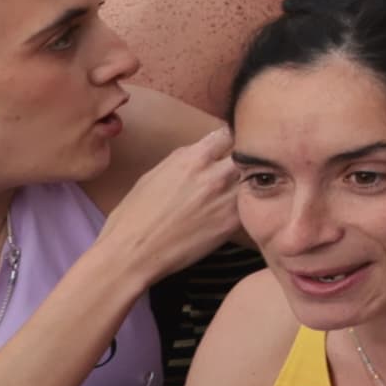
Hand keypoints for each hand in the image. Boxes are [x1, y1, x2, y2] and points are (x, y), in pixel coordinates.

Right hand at [80, 128, 252, 295]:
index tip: (231, 145)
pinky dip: (247, 204)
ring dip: (249, 182)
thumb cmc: (135, 215)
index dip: (231, 138)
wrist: (133, 252)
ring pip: (253, 180)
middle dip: (246, 158)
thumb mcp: (156, 174)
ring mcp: (226, 199)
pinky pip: (249, 205)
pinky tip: (238, 210)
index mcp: (192, 158)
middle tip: (243, 168)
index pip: (227, 133)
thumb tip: (202, 154)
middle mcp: (213, 175)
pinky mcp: (232, 223)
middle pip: (246, 155)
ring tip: (241, 190)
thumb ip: (184, 160)